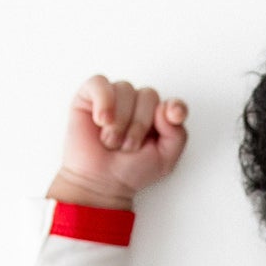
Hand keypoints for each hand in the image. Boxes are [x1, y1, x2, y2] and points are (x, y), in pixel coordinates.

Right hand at [46, 75, 188, 208]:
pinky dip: (103, 102)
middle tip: (128, 147)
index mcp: (158, 118)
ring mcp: (114, 97)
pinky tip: (101, 121)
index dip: (175, 107)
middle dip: (140, 125)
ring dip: (120, 122)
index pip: (172, 104)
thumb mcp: (165, 160)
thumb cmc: (131, 170)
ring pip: (125, 90)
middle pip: (148, 96)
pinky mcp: (89, 95)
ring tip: (112, 142)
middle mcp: (137, 103)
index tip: (174, 117)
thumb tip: (166, 109)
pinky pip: (100, 84)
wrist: (101, 181)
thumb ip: (177, 135)